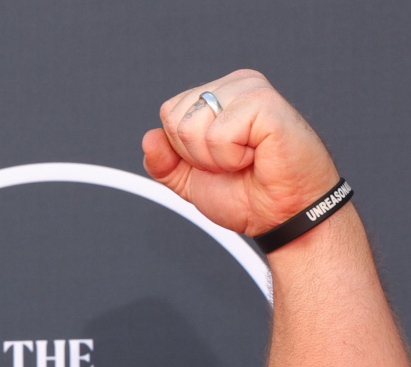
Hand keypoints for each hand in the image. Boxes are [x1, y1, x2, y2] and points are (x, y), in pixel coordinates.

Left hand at [142, 69, 338, 236]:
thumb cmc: (248, 194)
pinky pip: (218, 134)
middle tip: (232, 162)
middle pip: (175, 117)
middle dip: (195, 155)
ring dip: (214, 158)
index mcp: (218, 95)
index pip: (169, 113)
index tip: (217, 160)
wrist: (283, 214)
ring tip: (245, 160)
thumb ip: (164, 162)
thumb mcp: (190, 180)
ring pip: (191, 126)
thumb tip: (149, 139)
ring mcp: (251, 90)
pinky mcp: (265, 103)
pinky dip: (230, 158)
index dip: (183, 149)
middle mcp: (235, 86)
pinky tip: (256, 156)